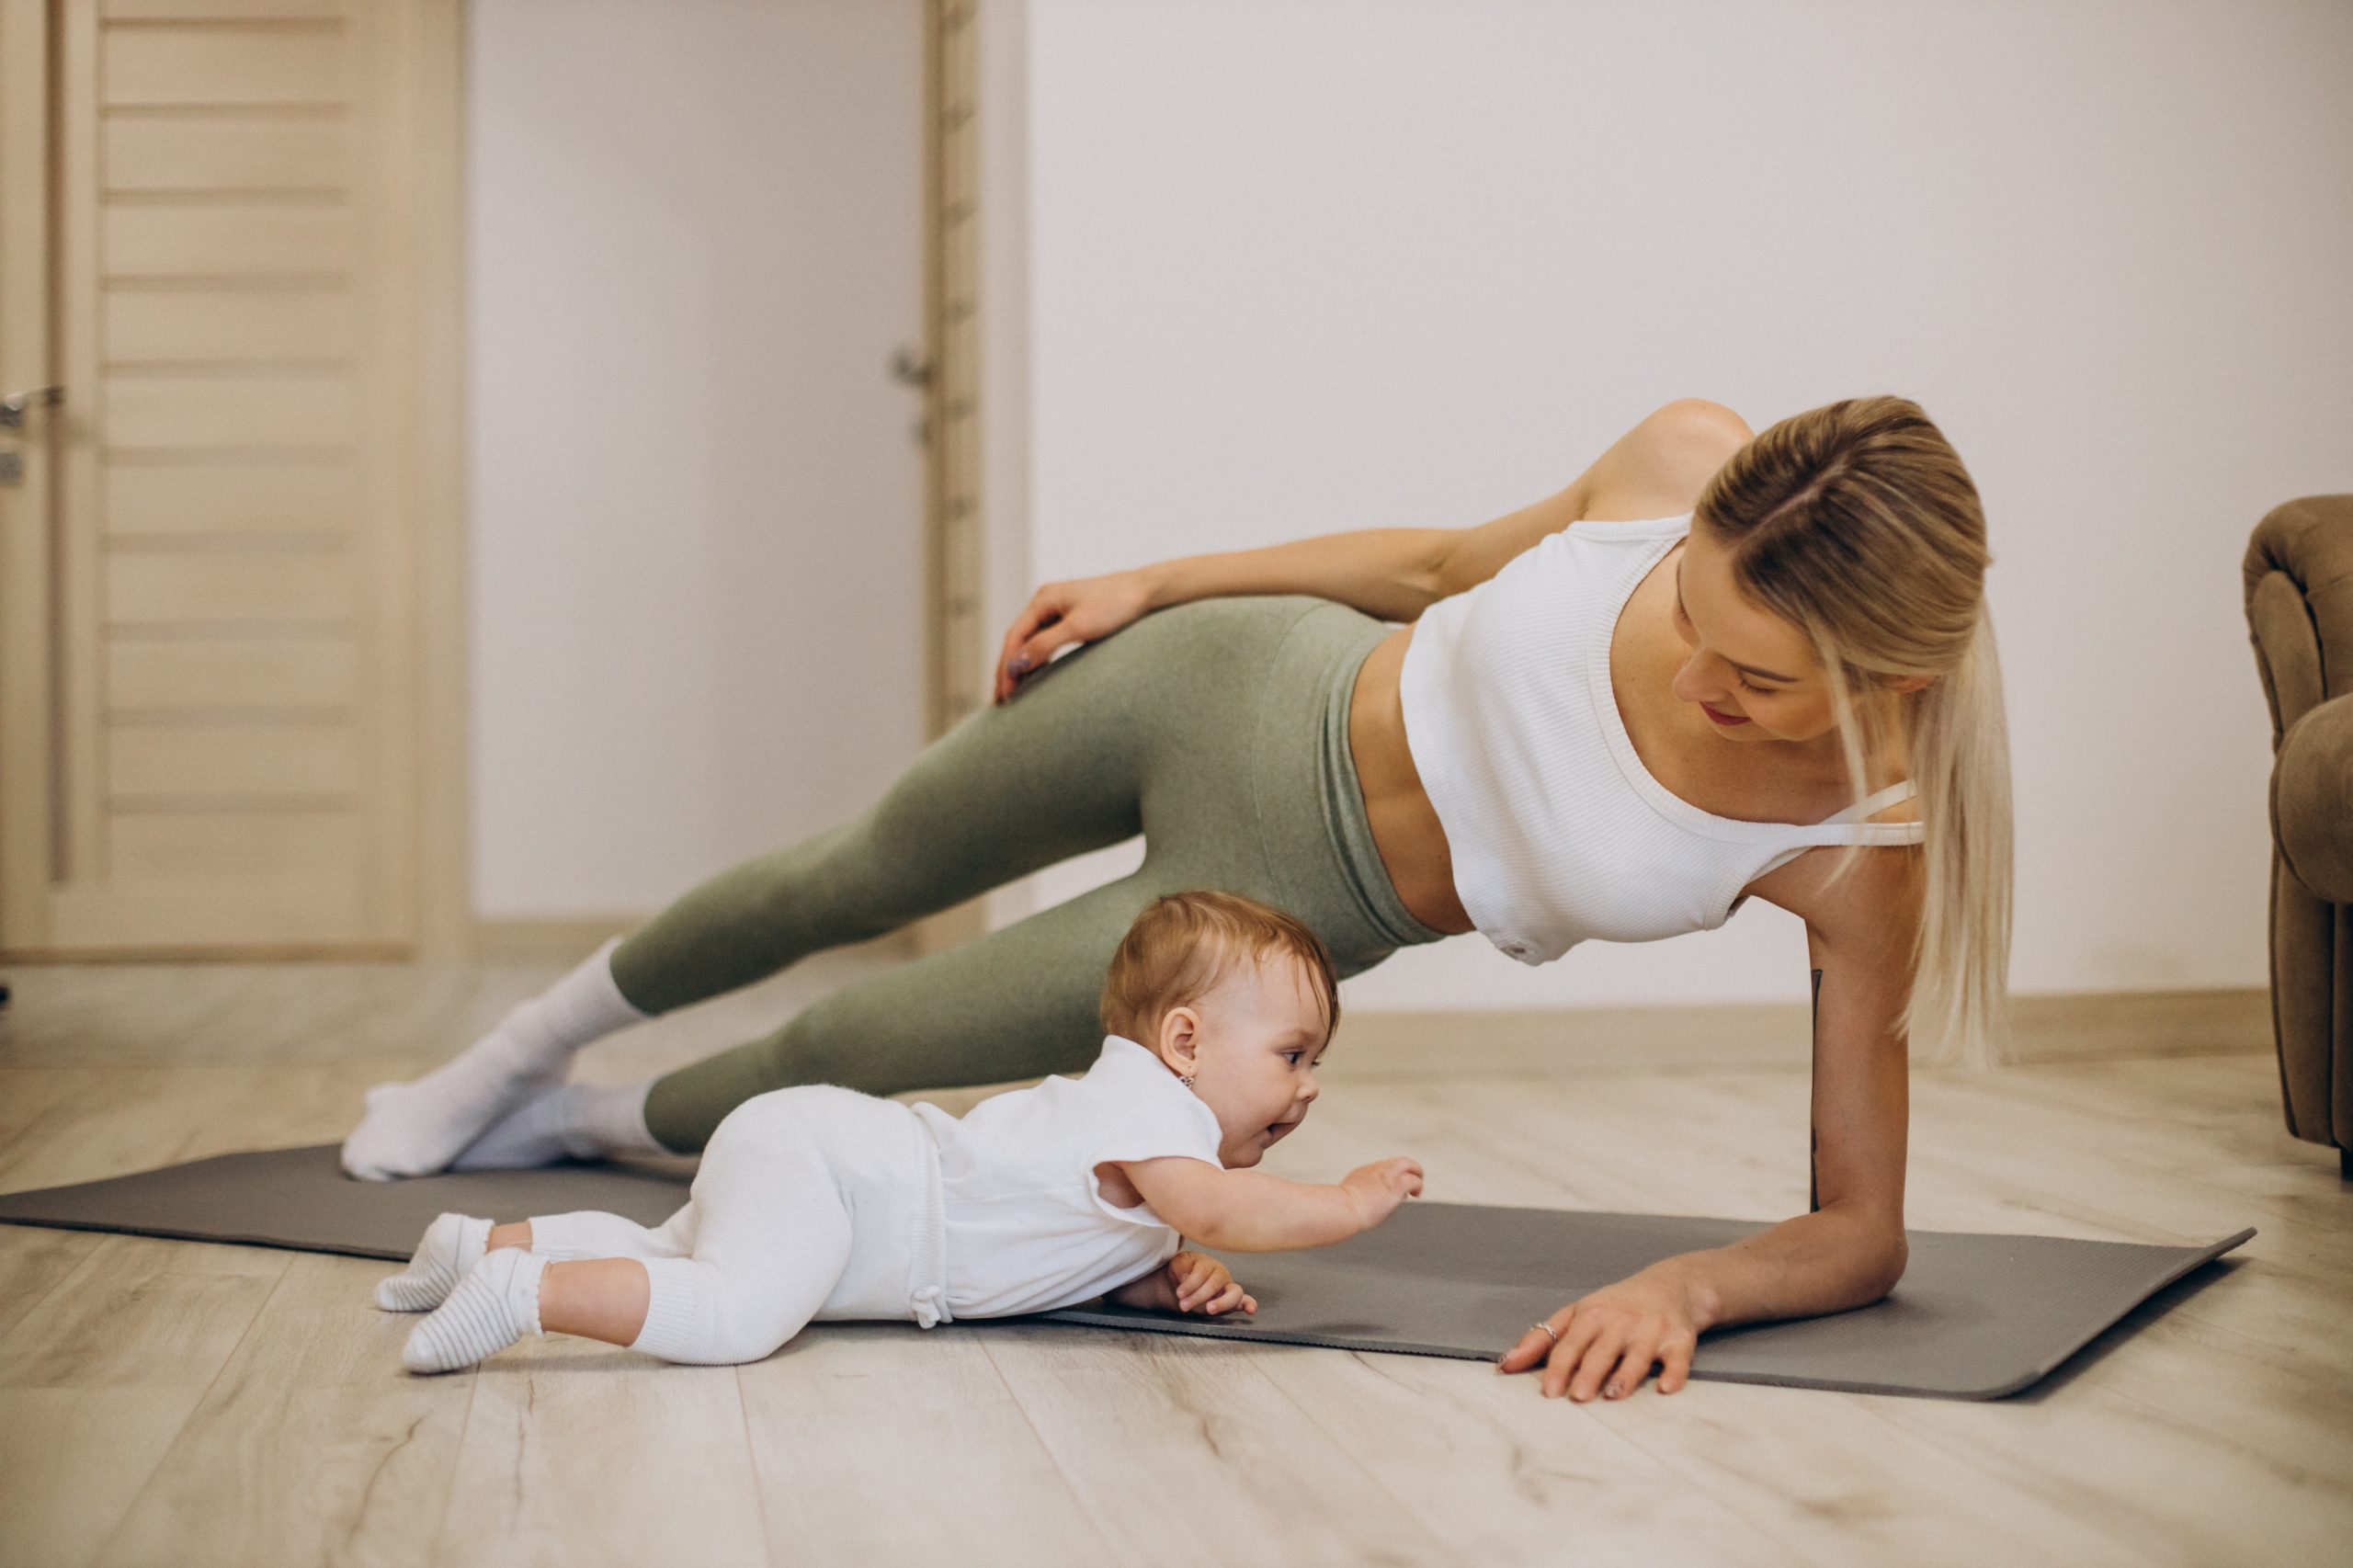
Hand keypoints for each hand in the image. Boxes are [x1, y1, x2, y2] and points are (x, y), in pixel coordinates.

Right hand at [993, 570, 1156, 702]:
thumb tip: (1016, 664)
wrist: (1147, 591)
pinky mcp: (1073, 616)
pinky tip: (1036, 674)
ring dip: (1020, 665)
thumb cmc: (1116, 605)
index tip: (1005, 693)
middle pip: (1018, 639)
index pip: (1014, 637)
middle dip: (1007, 669)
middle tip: (1000, 699)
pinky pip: (1046, 639)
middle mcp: (1046, 601)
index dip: (1006, 666)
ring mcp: (1059, 608)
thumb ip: (1045, 645)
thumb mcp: (1078, 627)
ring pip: (1031, 640)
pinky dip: (1037, 658)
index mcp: (1043, 599)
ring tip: (1013, 691)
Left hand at [1167, 1250, 1255, 1315]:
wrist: (1182, 1282)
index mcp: (1207, 1263)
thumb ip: (1180, 1267)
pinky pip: (1245, 1301)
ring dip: (1222, 1302)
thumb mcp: (1177, 1264)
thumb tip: (1186, 1276)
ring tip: (1210, 1309)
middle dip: (1199, 1296)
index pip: (1201, 1272)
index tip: (1179, 1293)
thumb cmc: (1182, 1271)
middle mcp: (1220, 1274)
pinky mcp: (1233, 1301)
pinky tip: (1250, 1310)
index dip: (1190, 1283)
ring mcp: (1228, 1287)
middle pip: (1215, 1283)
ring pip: (1233, 1292)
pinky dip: (1249, 1304)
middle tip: (1184, 1305)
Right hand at [1339, 1157, 1423, 1231]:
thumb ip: (1352, 1200)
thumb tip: (1352, 1211)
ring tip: (1417, 1189)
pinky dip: (1418, 1185)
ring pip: (1409, 1164)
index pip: (1383, 1169)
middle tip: (1411, 1184)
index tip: (1390, 1189)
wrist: (1343, 1208)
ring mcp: (1387, 1175)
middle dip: (1408, 1170)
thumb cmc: (1340, 1210)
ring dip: (1416, 1174)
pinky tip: (1416, 1194)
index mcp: (1363, 1173)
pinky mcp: (1396, 1185)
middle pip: (1398, 1162)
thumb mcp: (1345, 1200)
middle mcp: (1376, 1170)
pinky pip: (1414, 1180)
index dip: (1390, 1177)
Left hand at [1496, 1265, 1706, 1401]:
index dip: (1557, 1368)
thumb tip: (1505, 1365)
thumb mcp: (1576, 1314)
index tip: (1547, 1392)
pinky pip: (1678, 1359)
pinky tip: (1665, 1387)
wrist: (1670, 1285)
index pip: (1569, 1344)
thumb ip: (1540, 1339)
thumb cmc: (1614, 1307)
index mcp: (1591, 1316)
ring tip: (1613, 1395)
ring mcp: (1650, 1330)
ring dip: (1626, 1375)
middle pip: (1601, 1351)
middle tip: (1578, 1397)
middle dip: (1589, 1373)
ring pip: (1637, 1355)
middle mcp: (1620, 1322)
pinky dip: (1674, 1373)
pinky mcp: (1680, 1339)